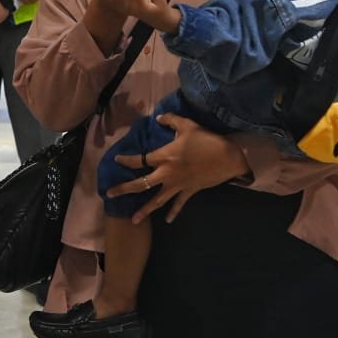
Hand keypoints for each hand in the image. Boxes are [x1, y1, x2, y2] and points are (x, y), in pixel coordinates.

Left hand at [106, 114, 249, 222]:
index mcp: (164, 156)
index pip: (140, 160)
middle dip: (124, 189)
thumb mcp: (187, 125)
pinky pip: (178, 204)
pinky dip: (173, 212)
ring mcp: (177, 185)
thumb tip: (157, 117)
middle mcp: (167, 173)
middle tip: (109, 194)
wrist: (227, 158)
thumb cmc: (206, 140)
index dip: (127, 160)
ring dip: (145, 210)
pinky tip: (168, 220)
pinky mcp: (189, 191)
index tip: (117, 160)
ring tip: (133, 220)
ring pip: (157, 200)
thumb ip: (170, 120)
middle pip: (141, 183)